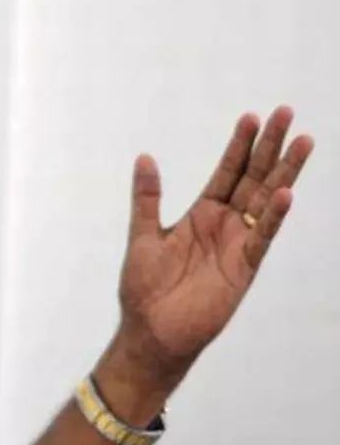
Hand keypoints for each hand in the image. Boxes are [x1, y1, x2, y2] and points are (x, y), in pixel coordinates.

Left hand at [114, 106, 313, 381]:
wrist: (151, 331)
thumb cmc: (145, 287)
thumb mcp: (142, 234)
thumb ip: (147, 198)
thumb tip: (144, 156)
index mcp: (201, 213)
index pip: (226, 171)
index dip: (239, 145)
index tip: (252, 116)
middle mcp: (224, 224)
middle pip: (253, 177)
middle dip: (269, 146)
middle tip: (286, 113)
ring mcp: (237, 244)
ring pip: (265, 200)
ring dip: (284, 172)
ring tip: (302, 141)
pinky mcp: (244, 267)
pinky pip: (262, 236)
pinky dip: (273, 215)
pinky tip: (285, 192)